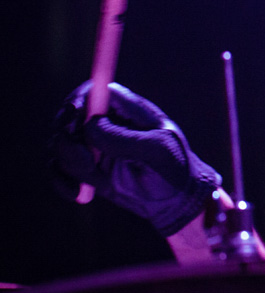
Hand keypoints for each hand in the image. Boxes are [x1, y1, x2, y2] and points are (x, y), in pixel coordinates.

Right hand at [50, 81, 221, 235]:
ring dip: (69, 162)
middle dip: (67, 137)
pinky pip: (59, 169)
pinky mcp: (86, 169)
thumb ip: (124, 138)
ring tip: (95, 178)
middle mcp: (107, 123)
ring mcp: (94, 146)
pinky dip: (62, 182)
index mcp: (128, 109)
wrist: (177, 201)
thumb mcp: (157, 151)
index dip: (78, 100)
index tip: (73, 117)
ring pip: (60, 144)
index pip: (93, 91)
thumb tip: (90, 125)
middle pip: (68, 116)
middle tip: (85, 159)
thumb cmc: (175, 169)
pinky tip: (80, 194)